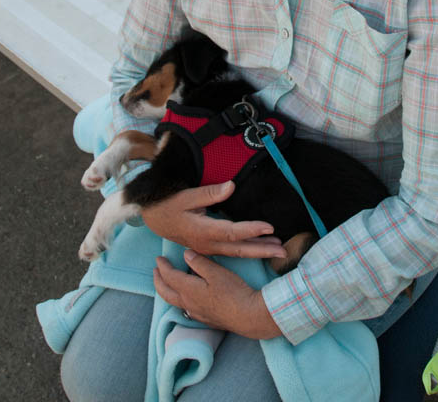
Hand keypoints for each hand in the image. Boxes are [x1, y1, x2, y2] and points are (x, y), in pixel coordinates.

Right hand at [142, 180, 286, 260]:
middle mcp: (207, 243)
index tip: (269, 227)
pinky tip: (260, 247)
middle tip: (283, 250)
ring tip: (278, 249)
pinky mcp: (209, 247)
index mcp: (202, 231)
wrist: (154, 218)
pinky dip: (247, 250)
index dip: (251, 230)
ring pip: (237, 252)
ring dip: (258, 251)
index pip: (232, 233)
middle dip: (262, 250)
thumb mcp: (186, 196)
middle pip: (239, 249)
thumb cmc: (169, 205)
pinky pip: (231, 252)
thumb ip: (209, 193)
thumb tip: (231, 186)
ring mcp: (208, 247)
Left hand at [153, 250, 282, 339]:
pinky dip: (179, 300)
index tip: (159, 258)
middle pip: (166, 293)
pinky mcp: (205, 319)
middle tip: (155, 271)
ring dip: (167, 291)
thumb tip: (185, 254)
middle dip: (158, 281)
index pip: (170, 276)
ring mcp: (196, 313)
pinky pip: (185, 309)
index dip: (163, 266)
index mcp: (188, 290)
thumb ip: (199, 263)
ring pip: (174, 302)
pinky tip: (186, 298)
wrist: (248, 316)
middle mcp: (188, 303)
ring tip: (167, 283)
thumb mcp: (216, 272)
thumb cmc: (233, 291)